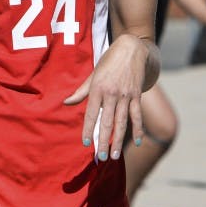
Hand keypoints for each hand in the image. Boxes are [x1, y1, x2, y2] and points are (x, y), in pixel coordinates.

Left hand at [63, 35, 146, 160]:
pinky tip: (138, 142)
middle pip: (107, 121)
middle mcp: (112, 93)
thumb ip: (81, 91)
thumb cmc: (109, 62)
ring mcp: (126, 95)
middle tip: (102, 157)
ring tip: (116, 156)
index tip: (86, 143)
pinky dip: (138, 129)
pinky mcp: (137, 95)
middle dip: (104, 141)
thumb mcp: (93, 74)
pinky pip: (137, 115)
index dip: (88, 128)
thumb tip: (66, 103)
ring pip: (122, 122)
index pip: (91, 113)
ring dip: (119, 140)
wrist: (132, 49)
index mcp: (98, 88)